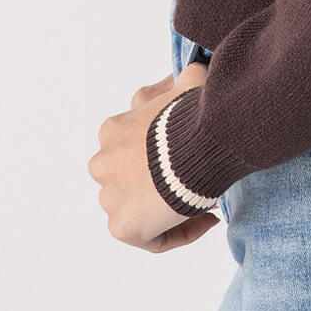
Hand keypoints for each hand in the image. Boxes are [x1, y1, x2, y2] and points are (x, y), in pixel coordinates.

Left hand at [87, 59, 218, 253]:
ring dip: (168, 208)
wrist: (200, 142)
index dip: (165, 157)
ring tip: (204, 201)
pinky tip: (207, 220)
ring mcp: (109, 197)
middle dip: (161, 183)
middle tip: (197, 180)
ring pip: (139, 210)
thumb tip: (190, 72)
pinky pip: (151, 239)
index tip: (193, 157)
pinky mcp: (123, 227)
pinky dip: (178, 233)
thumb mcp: (188, 80)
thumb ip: (182, 80)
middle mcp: (102, 163)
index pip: (133, 148)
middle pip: (130, 180)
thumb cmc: (196, 112)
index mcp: (112, 131)